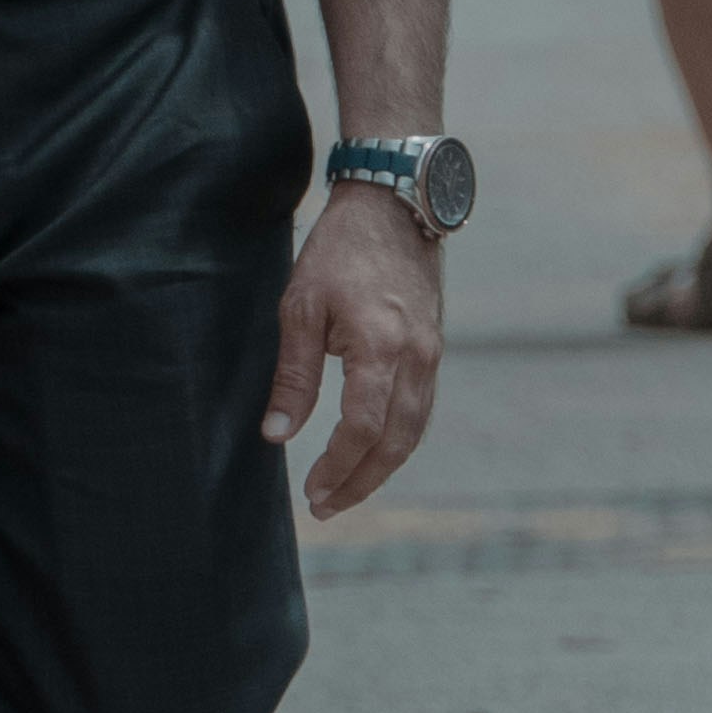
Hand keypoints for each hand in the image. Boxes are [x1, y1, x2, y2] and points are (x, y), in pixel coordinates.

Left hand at [262, 184, 443, 519]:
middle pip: (396, 442)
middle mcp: (416, 356)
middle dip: (361, 481)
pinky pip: (421, 409)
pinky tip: (373, 454)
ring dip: (382, 468)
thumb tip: (277, 435)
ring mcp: (432, 354)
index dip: (338, 466)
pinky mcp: (434, 349)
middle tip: (325, 506)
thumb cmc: (340, 251)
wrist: (392, 206)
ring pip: (414, 431)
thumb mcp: (301, 307)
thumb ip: (294, 375)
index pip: (363, 428)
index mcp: (381, 345)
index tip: (311, 491)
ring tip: (346, 491)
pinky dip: (399, 441)